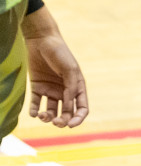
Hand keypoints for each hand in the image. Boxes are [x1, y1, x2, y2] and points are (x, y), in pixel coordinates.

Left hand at [23, 9, 88, 127]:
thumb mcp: (69, 69)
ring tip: (43, 116)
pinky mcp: (37, 87)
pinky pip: (36, 103)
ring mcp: (51, 90)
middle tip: (56, 122)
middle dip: (62, 121)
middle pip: (66, 113)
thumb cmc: (60, 53)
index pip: (81, 109)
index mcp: (77, 88)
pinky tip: (34, 113)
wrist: (41, 40)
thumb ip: (71, 88)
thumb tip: (69, 106)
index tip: (70, 125)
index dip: (78, 119)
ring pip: (52, 111)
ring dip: (48, 117)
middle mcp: (65, 92)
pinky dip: (35, 110)